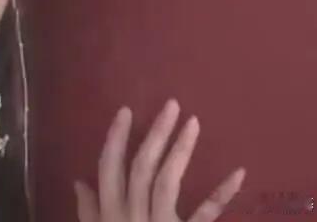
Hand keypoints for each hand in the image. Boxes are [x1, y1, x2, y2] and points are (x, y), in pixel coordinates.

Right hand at [75, 99, 245, 221]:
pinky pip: (205, 215)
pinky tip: (238, 172)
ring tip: (194, 122)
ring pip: (168, 182)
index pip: (109, 168)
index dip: (116, 139)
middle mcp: (132, 215)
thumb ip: (88, 213)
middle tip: (171, 105)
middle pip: (142, 169)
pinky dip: (222, 194)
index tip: (126, 110)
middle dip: (155, 135)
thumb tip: (78, 181)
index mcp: (109, 213)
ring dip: (181, 150)